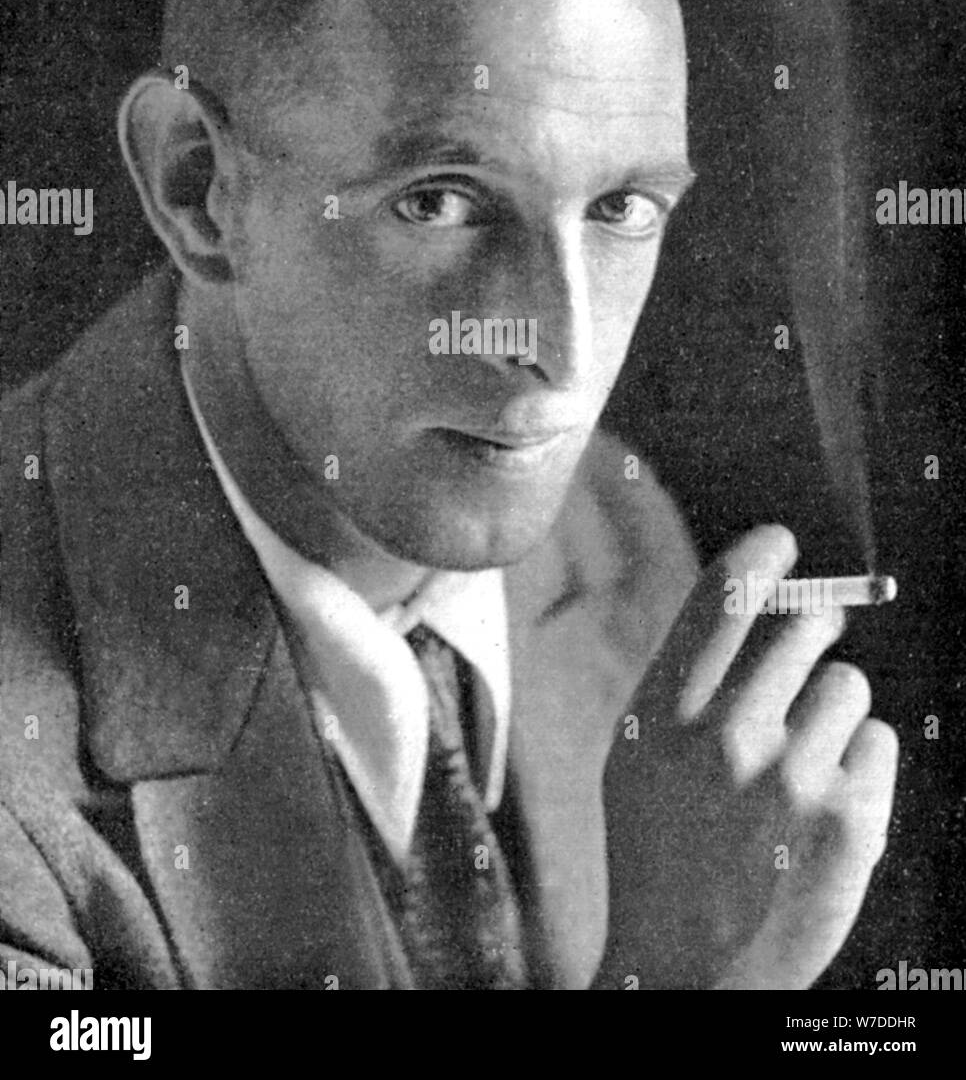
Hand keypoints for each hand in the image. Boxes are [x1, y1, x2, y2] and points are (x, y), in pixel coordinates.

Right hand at [597, 525, 897, 989]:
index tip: (782, 542)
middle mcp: (726, 737)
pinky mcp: (849, 820)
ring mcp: (791, 778)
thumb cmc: (659, 856)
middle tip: (814, 643)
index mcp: (663, 718)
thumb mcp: (637, 762)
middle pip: (804, 629)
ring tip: (802, 764)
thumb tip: (750, 607)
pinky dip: (859, 763)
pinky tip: (825, 805)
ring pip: (847, 685)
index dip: (759, 557)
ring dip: (833, 712)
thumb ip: (683, 687)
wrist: (686, 972)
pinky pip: (876, 741)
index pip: (719, 602)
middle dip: (815, 629)